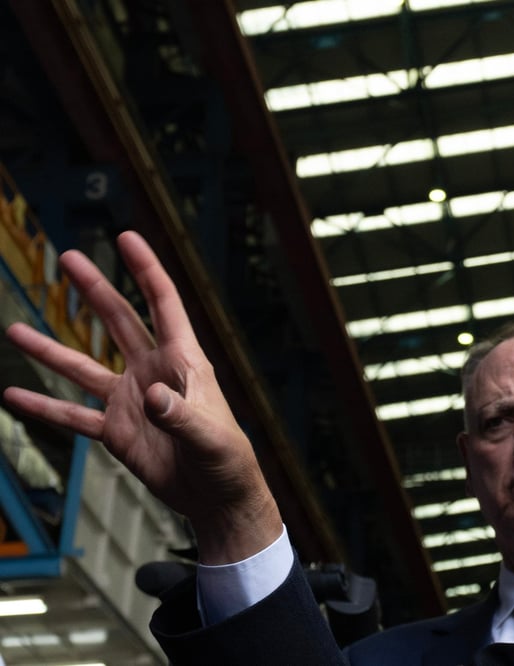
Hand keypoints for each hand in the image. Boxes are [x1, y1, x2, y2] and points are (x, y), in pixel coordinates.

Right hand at [3, 231, 281, 562]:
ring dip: (50, 349)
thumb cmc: (228, 460)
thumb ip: (180, 416)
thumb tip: (150, 397)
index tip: (126, 237)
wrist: (218, 497)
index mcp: (184, 362)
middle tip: (68, 256)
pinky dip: (44, 407)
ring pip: (83, 366)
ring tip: (14, 329)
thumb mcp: (210, 437)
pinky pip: (73, 415)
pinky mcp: (116, 431)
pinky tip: (12, 397)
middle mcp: (154, 372)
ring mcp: (131, 400)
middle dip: (95, 288)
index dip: (146, 270)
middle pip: (119, 320)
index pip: (164, 305)